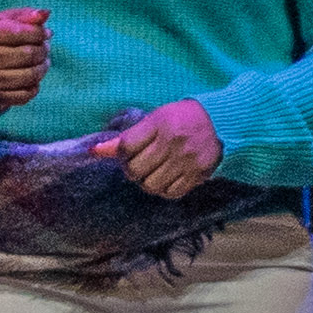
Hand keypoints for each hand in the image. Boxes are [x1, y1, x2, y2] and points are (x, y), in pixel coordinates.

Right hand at [0, 6, 48, 111]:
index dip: (40, 32)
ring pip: (30, 75)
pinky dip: (34, 86)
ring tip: (42, 62)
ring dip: (42, 68)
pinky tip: (32, 79)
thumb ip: (25, 15)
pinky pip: (26, 94)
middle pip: (28, 54)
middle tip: (45, 48)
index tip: (46, 33)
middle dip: (43, 50)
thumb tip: (45, 14)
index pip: (20, 32)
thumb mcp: (3, 21)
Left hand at [93, 98, 225, 198]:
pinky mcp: (198, 173)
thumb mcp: (152, 121)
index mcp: (159, 123)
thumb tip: (93, 151)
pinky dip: (164, 189)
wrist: (219, 122)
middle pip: (136, 170)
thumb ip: (124, 139)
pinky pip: (171, 193)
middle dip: (132, 171)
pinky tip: (166, 179)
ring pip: (151, 185)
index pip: (125, 147)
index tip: (127, 153)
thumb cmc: (178, 119)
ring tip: (152, 173)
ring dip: (147, 182)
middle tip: (138, 166)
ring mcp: (187, 159)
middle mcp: (173, 142)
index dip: (121, 155)